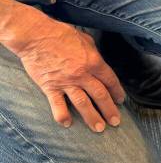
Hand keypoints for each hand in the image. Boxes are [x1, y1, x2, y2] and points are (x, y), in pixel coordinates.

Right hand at [14, 12, 125, 131]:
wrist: (37, 36)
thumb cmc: (62, 34)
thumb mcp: (86, 40)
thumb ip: (94, 54)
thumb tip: (99, 63)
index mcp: (94, 62)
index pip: (110, 81)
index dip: (117, 92)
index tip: (121, 101)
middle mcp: (82, 74)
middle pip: (100, 95)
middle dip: (109, 110)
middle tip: (115, 122)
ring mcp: (66, 82)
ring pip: (83, 104)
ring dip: (92, 117)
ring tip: (99, 128)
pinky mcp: (50, 87)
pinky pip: (58, 105)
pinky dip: (63, 116)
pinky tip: (68, 124)